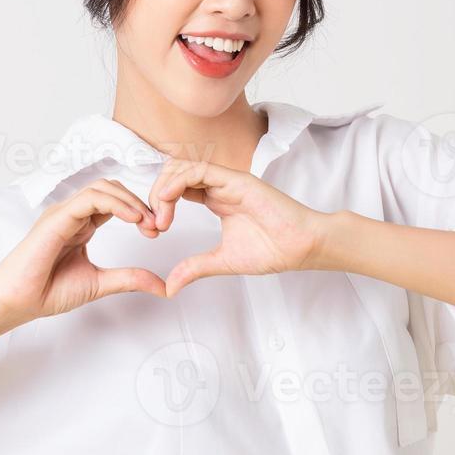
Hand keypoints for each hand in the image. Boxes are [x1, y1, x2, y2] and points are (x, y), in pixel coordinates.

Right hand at [0, 178, 167, 323]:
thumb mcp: (100, 283)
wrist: (18, 302)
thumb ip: (129, 279)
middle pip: (111, 189)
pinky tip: (132, 218)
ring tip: (147, 221)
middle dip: (139, 202)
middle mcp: (72, 214)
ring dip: (130, 200)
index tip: (156, 231)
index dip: (139, 211)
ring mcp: (63, 213)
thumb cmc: (47, 292)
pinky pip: (89, 199)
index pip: (115, 203)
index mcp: (81, 225)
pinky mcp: (56, 218)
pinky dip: (115, 204)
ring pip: (102, 188)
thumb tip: (162, 286)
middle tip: (157, 225)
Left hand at [147, 155, 330, 296]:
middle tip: (153, 224)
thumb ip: (195, 268)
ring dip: (163, 189)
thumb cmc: (273, 249)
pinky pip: (199, 170)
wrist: (301, 247)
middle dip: (155, 195)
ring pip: (182, 167)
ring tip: (161, 218)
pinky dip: (177, 182)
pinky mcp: (236, 180)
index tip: (153, 231)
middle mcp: (218, 186)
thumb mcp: (222, 261)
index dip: (158, 204)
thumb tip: (170, 287)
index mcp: (215, 199)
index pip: (176, 188)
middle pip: (173, 173)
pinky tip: (168, 202)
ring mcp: (227, 181)